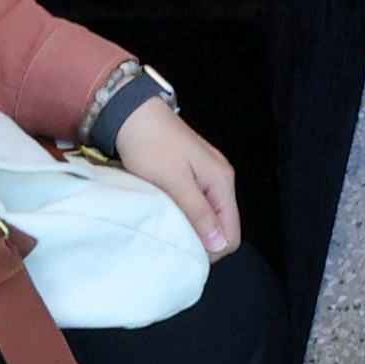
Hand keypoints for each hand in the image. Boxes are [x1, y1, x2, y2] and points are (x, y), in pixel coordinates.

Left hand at [109, 102, 243, 256]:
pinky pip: (199, 205)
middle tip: (173, 239)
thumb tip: (221, 244)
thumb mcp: (174, 183)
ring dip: (193, 227)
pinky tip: (169, 213)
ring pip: (210, 217)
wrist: (133, 114)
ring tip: (169, 227)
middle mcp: (222, 179)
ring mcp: (209, 175)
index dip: (211, 249)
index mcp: (222, 182)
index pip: (231, 234)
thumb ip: (199, 213)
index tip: (183, 249)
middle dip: (203, 240)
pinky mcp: (194, 173)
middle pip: (223, 226)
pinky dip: (186, 214)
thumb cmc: (152, 147)